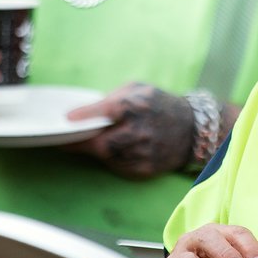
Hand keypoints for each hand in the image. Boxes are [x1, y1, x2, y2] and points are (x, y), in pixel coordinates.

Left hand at [69, 83, 196, 180]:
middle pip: (101, 143)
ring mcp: (144, 152)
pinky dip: (112, 159)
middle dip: (81, 142)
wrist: (192, 129)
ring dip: (96, 151)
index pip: (106, 111)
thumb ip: (113, 97)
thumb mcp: (139, 89)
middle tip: (65, 140)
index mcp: (138, 106)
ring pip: (107, 157)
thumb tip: (85, 112)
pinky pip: (119, 167)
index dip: (84, 116)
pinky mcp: (146, 168)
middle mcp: (142, 131)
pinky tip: (113, 151)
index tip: (66, 119)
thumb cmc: (159, 105)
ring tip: (87, 143)